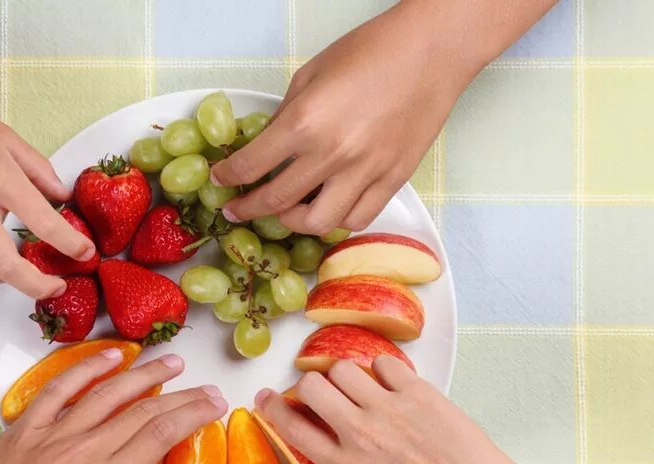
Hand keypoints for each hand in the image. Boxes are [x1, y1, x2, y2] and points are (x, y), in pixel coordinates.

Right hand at [0, 76, 94, 297]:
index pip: (44, 223)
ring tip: (14, 260)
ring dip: (3, 273)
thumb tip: (62, 198)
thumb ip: (38, 169)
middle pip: (8, 268)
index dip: (71, 245)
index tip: (85, 254)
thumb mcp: (4, 135)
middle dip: (37, 287)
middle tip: (54, 287)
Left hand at [0, 350, 226, 463]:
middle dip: (182, 395)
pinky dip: (87, 368)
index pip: (160, 436)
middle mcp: (84, 451)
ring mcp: (53, 434)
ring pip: (109, 393)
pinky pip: (61, 388)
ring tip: (171, 362)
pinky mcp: (26, 427)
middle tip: (207, 387)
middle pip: (144, 411)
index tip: (214, 405)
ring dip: (144, 374)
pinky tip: (110, 356)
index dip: (193, 415)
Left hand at [210, 3, 470, 233]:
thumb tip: (267, 144)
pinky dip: (337, 220)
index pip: (251, 165)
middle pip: (276, 201)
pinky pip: (357, 219)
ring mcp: (365, 172)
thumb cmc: (372, 52)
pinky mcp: (393, 180)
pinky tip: (328, 207)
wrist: (432, 51)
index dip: (228, 176)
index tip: (221, 180)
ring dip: (293, 222)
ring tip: (286, 211)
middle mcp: (332, 154)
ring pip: (317, 223)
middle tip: (238, 208)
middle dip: (248, 208)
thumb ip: (286, 115)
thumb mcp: (311, 75)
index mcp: (306, 122)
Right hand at [253, 357, 526, 463]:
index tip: (266, 398)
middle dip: (309, 387)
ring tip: (356, 387)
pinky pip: (384, 364)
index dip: (272, 408)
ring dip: (343, 376)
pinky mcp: (417, 392)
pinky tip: (388, 384)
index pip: (292, 427)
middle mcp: (360, 433)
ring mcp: (388, 408)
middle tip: (320, 393)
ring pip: (344, 369)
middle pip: (312, 387)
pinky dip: (380, 370)